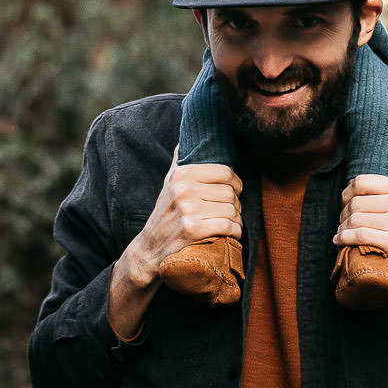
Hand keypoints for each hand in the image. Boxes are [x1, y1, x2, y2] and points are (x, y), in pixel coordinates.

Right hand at [109, 149, 242, 337]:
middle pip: (230, 192)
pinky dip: (235, 232)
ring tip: (230, 223)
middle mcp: (184, 189)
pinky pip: (228, 226)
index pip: (225, 171)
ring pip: (232, 210)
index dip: (236, 183)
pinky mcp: (193, 230)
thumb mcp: (169, 183)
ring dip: (237, 220)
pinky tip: (230, 234)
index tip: (234, 192)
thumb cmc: (166, 214)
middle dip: (236, 204)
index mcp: (182, 174)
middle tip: (231, 211)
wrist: (150, 249)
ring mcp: (188, 210)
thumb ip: (180, 161)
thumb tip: (187, 138)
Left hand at [335, 175, 387, 351]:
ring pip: (355, 219)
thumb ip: (378, 194)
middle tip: (343, 225)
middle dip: (343, 215)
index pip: (361, 182)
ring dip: (342, 228)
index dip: (346, 194)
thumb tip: (347, 189)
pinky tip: (340, 242)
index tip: (344, 205)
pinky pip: (359, 235)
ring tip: (341, 234)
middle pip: (356, 202)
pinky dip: (344, 239)